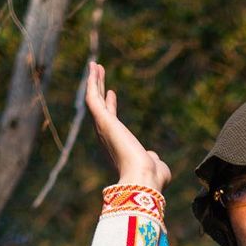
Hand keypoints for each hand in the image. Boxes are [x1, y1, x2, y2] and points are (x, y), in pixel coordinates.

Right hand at [85, 61, 170, 191]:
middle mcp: (107, 137)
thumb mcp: (154, 164)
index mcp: (117, 146)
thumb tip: (154, 156)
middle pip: (100, 108)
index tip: (111, 92)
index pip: (111, 122)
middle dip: (99, 89)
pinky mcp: (103, 121)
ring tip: (95, 65)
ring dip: (94, 82)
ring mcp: (103, 129)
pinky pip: (92, 98)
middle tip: (99, 73)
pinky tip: (94, 68)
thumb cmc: (152, 177)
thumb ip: (152, 157)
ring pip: (94, 100)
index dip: (111, 106)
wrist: (144, 179)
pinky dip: (92, 82)